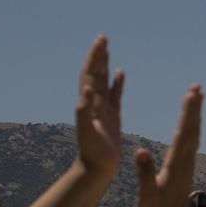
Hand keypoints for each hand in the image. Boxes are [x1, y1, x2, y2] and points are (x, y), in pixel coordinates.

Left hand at [76, 36, 124, 178]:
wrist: (96, 168)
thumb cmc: (92, 152)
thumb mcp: (88, 131)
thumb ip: (85, 110)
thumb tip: (87, 88)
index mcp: (89, 103)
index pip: (90, 74)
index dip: (94, 57)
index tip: (100, 41)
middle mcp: (94, 103)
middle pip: (95, 73)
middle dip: (98, 55)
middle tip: (103, 38)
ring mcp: (103, 109)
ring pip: (104, 81)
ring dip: (105, 65)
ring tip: (107, 49)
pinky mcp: (113, 116)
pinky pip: (115, 94)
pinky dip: (117, 82)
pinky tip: (121, 73)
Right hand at [135, 84, 202, 206]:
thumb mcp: (147, 194)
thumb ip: (145, 173)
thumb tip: (140, 151)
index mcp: (176, 163)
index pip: (183, 133)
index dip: (187, 114)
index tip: (191, 96)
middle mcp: (186, 158)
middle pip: (191, 128)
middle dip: (193, 107)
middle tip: (197, 87)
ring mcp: (188, 160)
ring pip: (193, 131)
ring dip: (195, 112)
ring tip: (197, 94)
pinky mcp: (186, 162)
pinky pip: (191, 137)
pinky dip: (192, 123)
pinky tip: (192, 116)